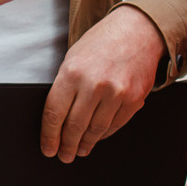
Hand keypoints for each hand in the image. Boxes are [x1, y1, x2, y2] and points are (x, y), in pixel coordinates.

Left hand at [41, 6, 162, 160]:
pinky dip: (104, 134)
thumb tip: (57, 119)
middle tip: (64, 155)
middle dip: (67, 145)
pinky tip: (98, 136)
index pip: (54, 114)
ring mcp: (116, 94)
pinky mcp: (134, 99)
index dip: (49, 136)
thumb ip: (65, 86)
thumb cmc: (102, 42)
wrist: (138, 30)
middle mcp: (94, 85)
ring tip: (80, 150)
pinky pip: (115, 125)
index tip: (48, 148)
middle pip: (74, 126)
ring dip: (85, 144)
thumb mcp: (74, 58)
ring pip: (96, 130)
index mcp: (72, 73)